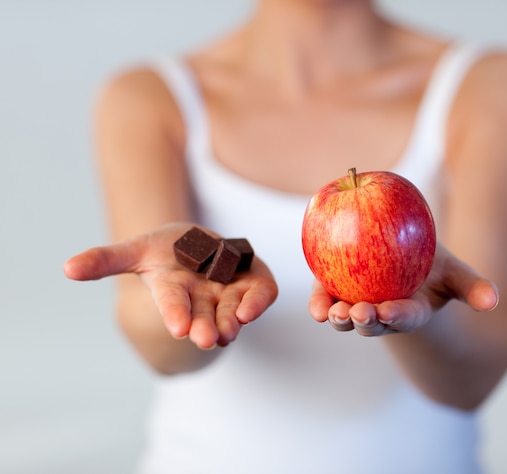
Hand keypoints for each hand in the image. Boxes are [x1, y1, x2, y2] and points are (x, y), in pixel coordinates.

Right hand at [64, 222, 277, 348]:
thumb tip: (67, 268)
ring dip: (232, 321)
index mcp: (173, 290)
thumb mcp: (135, 250)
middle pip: (205, 316)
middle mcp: (203, 298)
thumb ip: (105, 260)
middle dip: (206, 328)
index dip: (175, 314)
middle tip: (208, 339)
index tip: (179, 328)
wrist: (199, 245)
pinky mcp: (254, 283)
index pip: (173, 304)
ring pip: (233, 312)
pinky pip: (261, 294)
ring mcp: (230, 292)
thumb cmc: (165, 250)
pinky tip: (253, 308)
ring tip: (230, 330)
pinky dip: (259, 301)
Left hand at [308, 244, 497, 335]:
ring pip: (344, 316)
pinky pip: (325, 298)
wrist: (406, 258)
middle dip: (362, 321)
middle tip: (356, 313)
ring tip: (327, 314)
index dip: (397, 315)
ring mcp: (357, 304)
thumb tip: (493, 300)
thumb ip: (472, 288)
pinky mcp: (337, 291)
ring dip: (336, 317)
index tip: (389, 311)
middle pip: (370, 323)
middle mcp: (382, 314)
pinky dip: (318, 302)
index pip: (404, 316)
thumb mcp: (455, 275)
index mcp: (410, 312)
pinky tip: (315, 306)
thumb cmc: (434, 269)